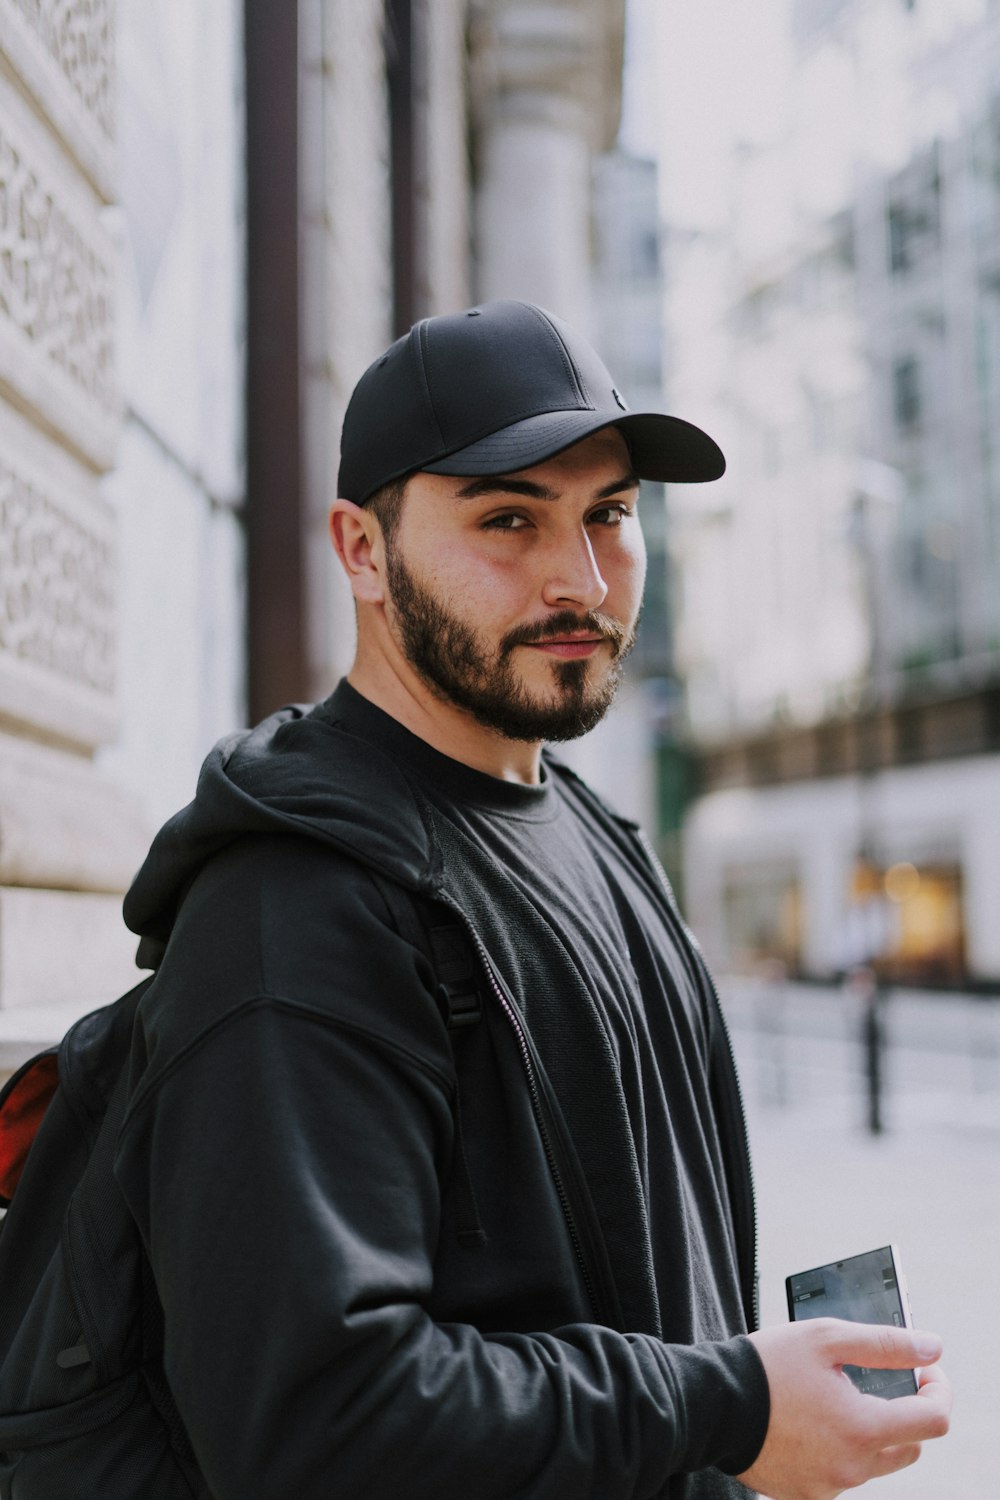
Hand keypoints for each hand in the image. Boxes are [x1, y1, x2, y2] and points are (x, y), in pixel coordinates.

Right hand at [736, 1318, 951, 1499]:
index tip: (924, 1369)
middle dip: (907, 1412)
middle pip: (909, 1446)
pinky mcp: (805, 1495)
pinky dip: (837, 1449)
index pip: (933, 1420)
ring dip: (869, 1430)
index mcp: (862, 1429)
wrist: (711, 1404)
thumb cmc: (767, 1366)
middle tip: (883, 1381)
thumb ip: (885, 1344)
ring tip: (832, 1396)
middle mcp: (851, 1468)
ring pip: (874, 1461)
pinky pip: (839, 1474)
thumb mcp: (826, 1338)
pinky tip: (810, 1421)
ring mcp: (827, 1487)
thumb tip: (931, 1348)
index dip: (938, 1389)